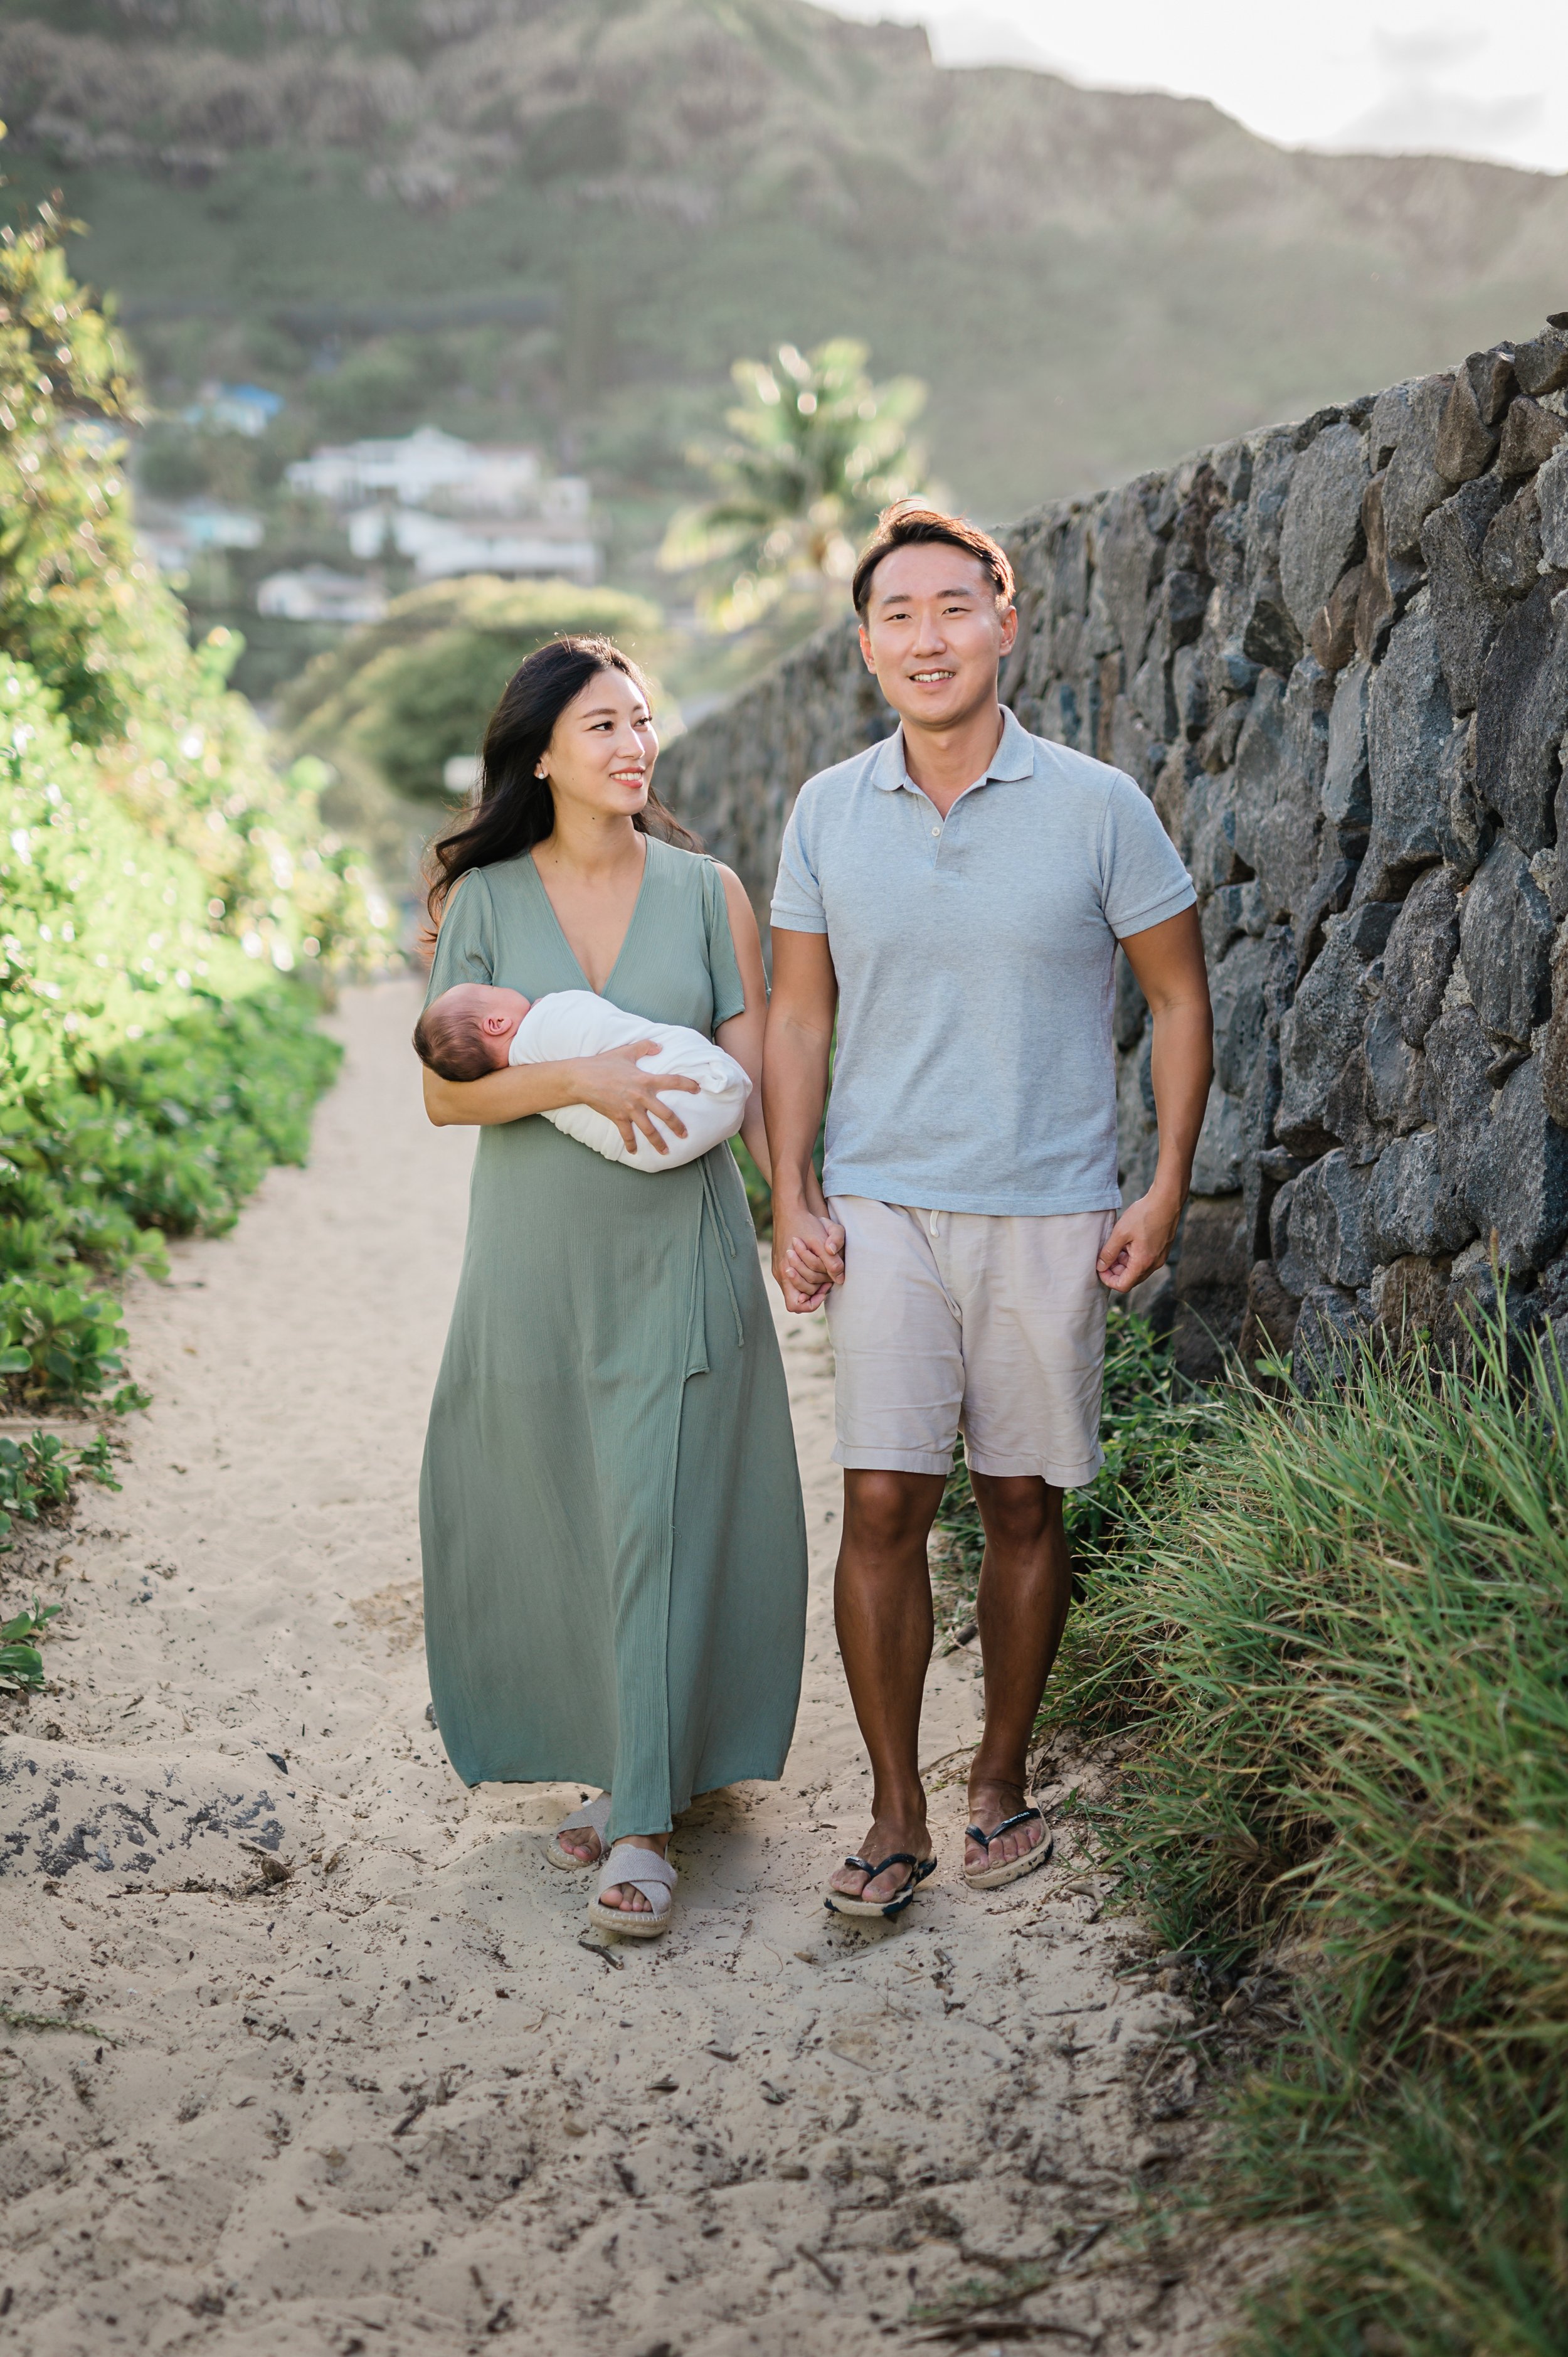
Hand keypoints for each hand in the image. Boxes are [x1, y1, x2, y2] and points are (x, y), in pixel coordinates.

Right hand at [573, 1044, 699, 1155]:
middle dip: (677, 1126)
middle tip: (685, 1134)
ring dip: (658, 1142)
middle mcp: (641, 1097)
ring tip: (666, 1151)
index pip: (672, 1081)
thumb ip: (644, 1046)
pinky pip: (627, 1134)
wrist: (582, 1078)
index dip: (687, 1085)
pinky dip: (630, 1144)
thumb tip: (659, 1046)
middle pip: (665, 1114)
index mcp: (645, 1080)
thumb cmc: (603, 1064)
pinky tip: (633, 1152)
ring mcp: (629, 1109)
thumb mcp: (625, 1052)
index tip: (697, 1089)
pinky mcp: (618, 1118)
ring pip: (648, 1129)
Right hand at [772, 1199, 845, 1312]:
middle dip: (815, 1292)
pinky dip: (808, 1276)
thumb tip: (840, 1280)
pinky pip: (795, 1278)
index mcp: (785, 1271)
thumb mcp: (821, 1241)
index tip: (824, 1290)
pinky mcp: (782, 1262)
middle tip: (829, 1281)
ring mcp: (779, 1268)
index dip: (811, 1303)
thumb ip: (831, 1262)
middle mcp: (780, 1273)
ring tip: (825, 1272)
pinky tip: (819, 1265)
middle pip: (799, 1298)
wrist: (790, 1208)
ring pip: (798, 1288)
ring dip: (813, 1284)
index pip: (795, 1305)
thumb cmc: (805, 1223)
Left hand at [1096, 1188, 1183, 1292]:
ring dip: (1124, 1263)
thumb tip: (1100, 1266)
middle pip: (1131, 1279)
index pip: (1123, 1285)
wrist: (1167, 1200)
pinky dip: (1133, 1256)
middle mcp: (1154, 1264)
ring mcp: (1159, 1258)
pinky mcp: (1161, 1250)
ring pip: (1137, 1269)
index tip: (1100, 1268)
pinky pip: (1144, 1260)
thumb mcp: (1121, 1232)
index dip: (1108, 1280)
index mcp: (1143, 1263)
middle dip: (1115, 1271)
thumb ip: (1109, 1252)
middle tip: (1105, 1257)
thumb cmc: (1145, 1214)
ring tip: (1115, 1247)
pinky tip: (1126, 1242)